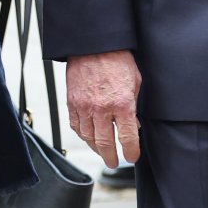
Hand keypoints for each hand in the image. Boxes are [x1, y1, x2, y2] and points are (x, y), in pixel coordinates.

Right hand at [66, 50, 141, 167]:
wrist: (93, 45)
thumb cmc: (118, 60)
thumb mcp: (135, 82)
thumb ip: (134, 106)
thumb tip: (134, 125)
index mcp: (122, 103)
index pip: (127, 137)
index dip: (131, 151)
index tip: (132, 157)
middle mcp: (102, 108)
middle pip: (105, 143)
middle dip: (111, 157)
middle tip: (114, 162)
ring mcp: (84, 106)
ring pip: (88, 138)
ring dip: (96, 149)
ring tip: (102, 152)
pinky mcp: (72, 102)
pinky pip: (76, 126)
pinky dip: (82, 135)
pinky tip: (88, 137)